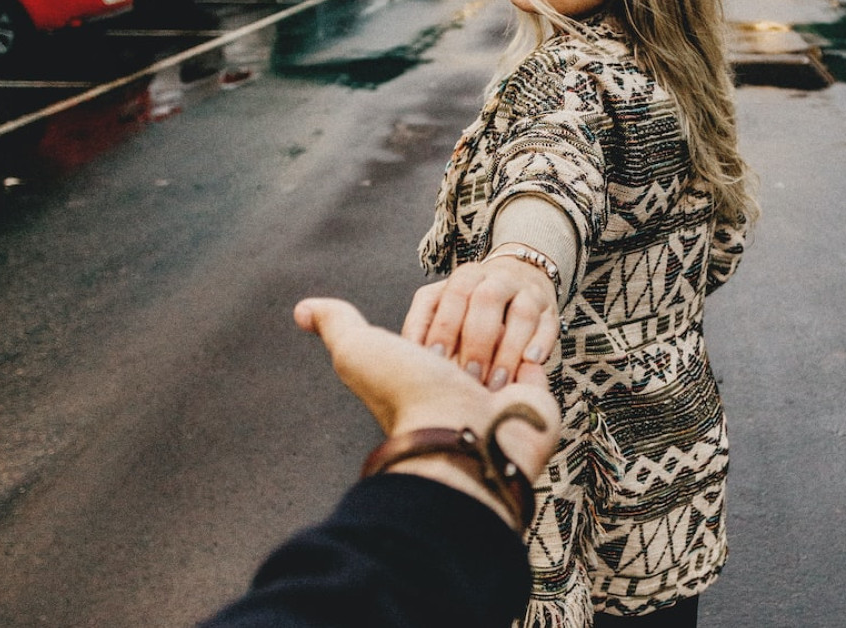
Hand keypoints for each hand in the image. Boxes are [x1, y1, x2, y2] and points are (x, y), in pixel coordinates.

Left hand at [294, 298, 559, 485]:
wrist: (462, 436)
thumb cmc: (408, 396)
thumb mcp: (359, 350)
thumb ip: (336, 323)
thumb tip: (303, 310)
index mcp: (425, 373)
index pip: (442, 323)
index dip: (441, 325)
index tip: (433, 349)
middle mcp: (461, 386)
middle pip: (478, 327)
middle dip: (476, 336)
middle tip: (466, 364)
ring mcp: (501, 391)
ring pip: (511, 337)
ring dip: (504, 348)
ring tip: (493, 373)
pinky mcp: (536, 394)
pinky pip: (542, 355)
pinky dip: (535, 353)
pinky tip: (524, 362)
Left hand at [401, 247, 559, 390]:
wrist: (520, 280)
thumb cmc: (470, 310)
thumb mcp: (443, 306)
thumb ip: (424, 323)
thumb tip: (405, 351)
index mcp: (465, 277)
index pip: (452, 296)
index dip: (444, 327)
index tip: (436, 361)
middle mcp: (497, 279)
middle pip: (487, 301)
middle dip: (477, 342)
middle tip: (468, 377)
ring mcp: (527, 292)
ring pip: (521, 313)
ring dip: (508, 350)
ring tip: (497, 382)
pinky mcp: (550, 310)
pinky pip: (548, 325)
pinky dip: (540, 343)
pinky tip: (530, 364)